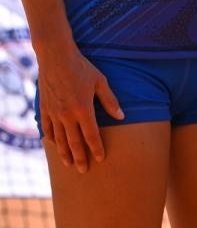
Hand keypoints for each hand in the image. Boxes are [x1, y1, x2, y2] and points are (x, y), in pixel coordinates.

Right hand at [38, 49, 122, 172]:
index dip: (97, 149)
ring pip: (59, 139)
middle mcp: (67, 115)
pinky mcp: (45, 108)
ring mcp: (54, 113)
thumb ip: (110, 101)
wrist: (56, 56)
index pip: (92, 136)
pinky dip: (51, 139)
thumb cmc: (81, 67)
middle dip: (80, 158)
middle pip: (75, 143)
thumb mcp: (100, 82)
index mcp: (83, 109)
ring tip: (69, 164)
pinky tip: (55, 145)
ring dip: (65, 153)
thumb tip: (122, 117)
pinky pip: (47, 129)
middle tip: (83, 170)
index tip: (100, 159)